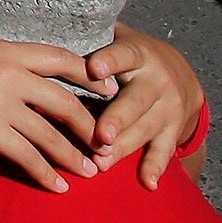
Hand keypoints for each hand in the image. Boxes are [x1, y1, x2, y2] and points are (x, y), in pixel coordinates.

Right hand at [0, 38, 107, 189]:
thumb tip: (9, 76)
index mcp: (4, 49)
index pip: (60, 58)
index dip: (89, 75)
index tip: (108, 89)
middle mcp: (10, 72)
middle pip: (65, 101)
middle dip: (89, 126)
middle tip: (105, 143)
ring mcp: (1, 101)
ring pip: (51, 133)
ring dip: (74, 156)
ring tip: (90, 172)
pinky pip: (27, 155)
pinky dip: (46, 173)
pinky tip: (57, 186)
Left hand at [86, 26, 204, 184]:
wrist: (182, 75)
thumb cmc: (129, 57)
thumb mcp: (118, 42)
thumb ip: (89, 43)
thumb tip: (39, 39)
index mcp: (138, 54)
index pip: (123, 55)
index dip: (109, 61)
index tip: (93, 68)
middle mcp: (156, 80)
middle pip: (135, 101)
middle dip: (116, 119)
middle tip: (98, 135)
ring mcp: (169, 107)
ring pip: (145, 129)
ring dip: (124, 147)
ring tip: (102, 162)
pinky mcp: (175, 130)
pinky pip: (165, 150)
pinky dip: (155, 167)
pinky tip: (147, 183)